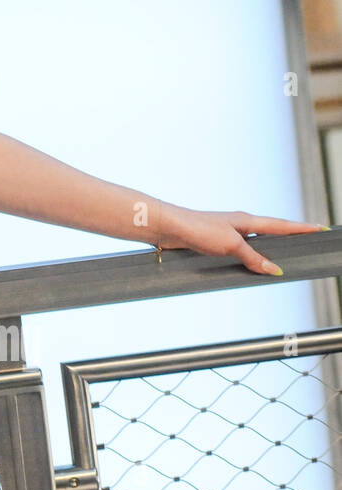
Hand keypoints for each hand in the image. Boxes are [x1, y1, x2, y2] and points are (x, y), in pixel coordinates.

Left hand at [156, 207, 326, 275]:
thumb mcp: (231, 245)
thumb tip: (275, 270)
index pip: (282, 225)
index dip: (302, 229)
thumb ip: (254, 258)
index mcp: (248, 220)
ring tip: (289, 255)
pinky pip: (242, 250)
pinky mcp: (216, 242)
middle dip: (291, 236)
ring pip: (257, 242)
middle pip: (273, 231)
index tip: (322, 229)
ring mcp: (228, 232)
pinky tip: (253, 264)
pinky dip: (252, 256)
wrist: (168, 227)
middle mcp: (240, 224)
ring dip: (271, 248)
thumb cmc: (197, 229)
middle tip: (310, 240)